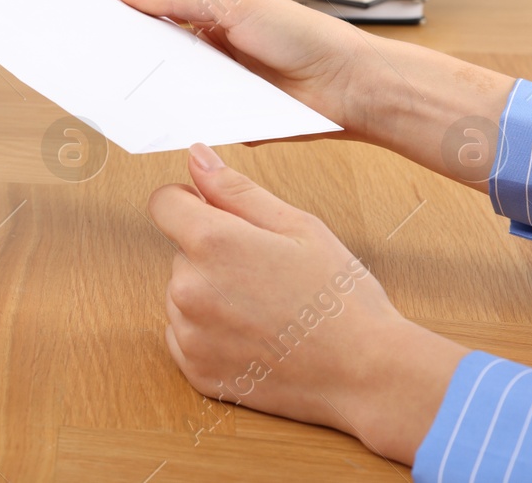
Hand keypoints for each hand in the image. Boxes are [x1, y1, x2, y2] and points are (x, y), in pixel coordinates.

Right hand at [114, 0, 371, 135]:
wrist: (346, 85)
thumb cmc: (301, 34)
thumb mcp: (232, 2)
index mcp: (210, 15)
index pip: (157, 13)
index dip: (128, 16)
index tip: (94, 18)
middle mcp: (212, 50)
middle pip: (159, 54)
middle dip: (135, 55)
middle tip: (103, 56)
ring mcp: (219, 84)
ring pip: (173, 87)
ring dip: (158, 87)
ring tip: (129, 85)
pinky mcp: (228, 117)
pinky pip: (194, 117)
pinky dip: (182, 116)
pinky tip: (166, 114)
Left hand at [149, 144, 466, 464]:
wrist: (367, 374)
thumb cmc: (340, 299)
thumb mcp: (298, 227)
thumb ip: (236, 190)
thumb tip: (197, 156)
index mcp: (212, 243)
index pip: (164, 203)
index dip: (191, 202)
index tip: (218, 215)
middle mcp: (189, 288)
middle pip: (181, 251)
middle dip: (214, 254)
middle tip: (268, 274)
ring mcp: (190, 333)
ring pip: (184, 293)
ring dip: (211, 294)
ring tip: (267, 309)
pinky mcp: (195, 370)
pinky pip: (187, 334)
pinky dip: (211, 332)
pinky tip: (255, 336)